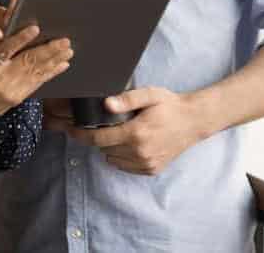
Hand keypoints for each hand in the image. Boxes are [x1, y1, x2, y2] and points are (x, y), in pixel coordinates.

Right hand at [0, 0, 72, 127]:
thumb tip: (0, 27)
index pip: (5, 49)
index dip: (21, 38)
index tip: (35, 29)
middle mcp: (1, 78)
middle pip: (28, 62)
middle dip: (49, 51)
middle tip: (64, 41)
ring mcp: (11, 91)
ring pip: (36, 72)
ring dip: (54, 61)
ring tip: (67, 51)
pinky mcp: (17, 99)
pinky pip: (37, 83)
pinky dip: (50, 73)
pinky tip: (61, 66)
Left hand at [66, 87, 211, 175]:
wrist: (194, 121)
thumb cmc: (169, 105)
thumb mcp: (149, 95)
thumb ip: (126, 99)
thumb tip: (105, 104)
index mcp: (136, 133)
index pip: (98, 139)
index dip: (81, 134)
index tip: (69, 129)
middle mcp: (140, 152)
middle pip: (104, 148)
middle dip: (101, 137)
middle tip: (110, 124)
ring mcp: (146, 163)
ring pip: (113, 159)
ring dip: (112, 147)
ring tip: (124, 132)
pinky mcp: (151, 170)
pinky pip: (125, 166)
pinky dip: (123, 156)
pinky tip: (133, 142)